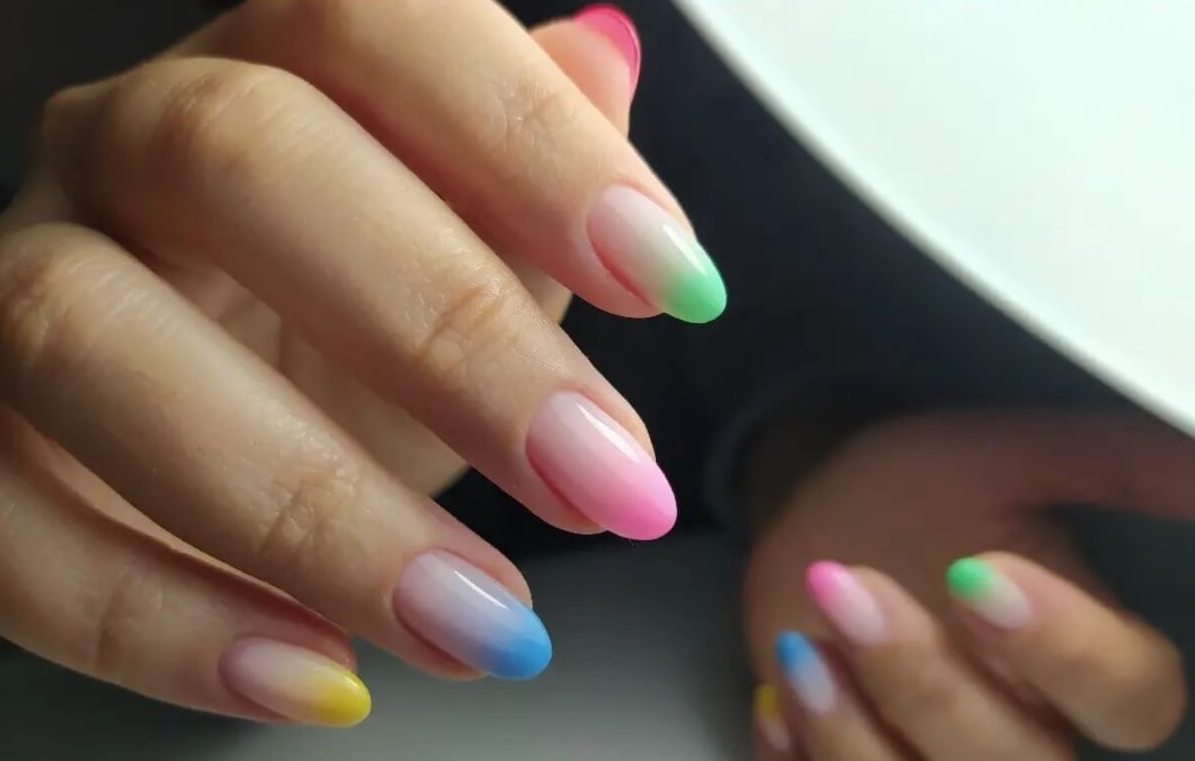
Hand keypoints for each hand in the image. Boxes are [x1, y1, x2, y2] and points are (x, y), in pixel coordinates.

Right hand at [0, 2, 722, 726]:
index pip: (375, 27)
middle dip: (446, 333)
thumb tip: (602, 66)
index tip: (674, 284)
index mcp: (272, 69)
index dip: (530, 141)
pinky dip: (166, 624)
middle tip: (606, 481)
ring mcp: (26, 284)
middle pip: (241, 160)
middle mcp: (126, 144)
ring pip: (93, 341)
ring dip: (311, 511)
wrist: (223, 426)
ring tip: (485, 625)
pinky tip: (325, 681)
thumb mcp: (467, 242)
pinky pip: (7, 526)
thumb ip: (528, 161)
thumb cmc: (357, 324)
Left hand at [745, 413, 1189, 757]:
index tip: (974, 572)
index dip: (1065, 649)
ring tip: (802, 651)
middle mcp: (1024, 729)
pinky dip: (803, 760)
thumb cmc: (922, 483)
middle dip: (926, 685)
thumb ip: (1111, 462)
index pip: (1128, 700)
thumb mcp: (1006, 454)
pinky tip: (774, 704)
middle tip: (847, 587)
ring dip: (853, 737)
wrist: (820, 506)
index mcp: (1084, 661)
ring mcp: (937, 756)